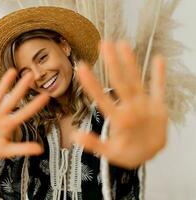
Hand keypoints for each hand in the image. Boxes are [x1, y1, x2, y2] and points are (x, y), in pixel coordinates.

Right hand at [0, 68, 48, 158]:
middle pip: (13, 99)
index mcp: (9, 125)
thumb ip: (22, 149)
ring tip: (13, 71)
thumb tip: (40, 150)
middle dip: (21, 87)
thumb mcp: (7, 151)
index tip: (46, 96)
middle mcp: (1, 115)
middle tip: (31, 74)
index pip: (24, 113)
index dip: (35, 105)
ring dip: (5, 83)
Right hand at [72, 41, 167, 168]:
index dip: (91, 83)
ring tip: (122, 44)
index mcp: (120, 122)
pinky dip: (160, 74)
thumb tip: (74, 135)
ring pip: (137, 81)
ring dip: (130, 62)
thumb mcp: (108, 152)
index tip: (82, 66)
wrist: (152, 156)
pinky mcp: (160, 106)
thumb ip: (93, 143)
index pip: (102, 99)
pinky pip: (160, 88)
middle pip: (121, 83)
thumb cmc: (127, 152)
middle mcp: (134, 110)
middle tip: (104, 44)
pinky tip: (159, 58)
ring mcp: (148, 106)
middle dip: (112, 63)